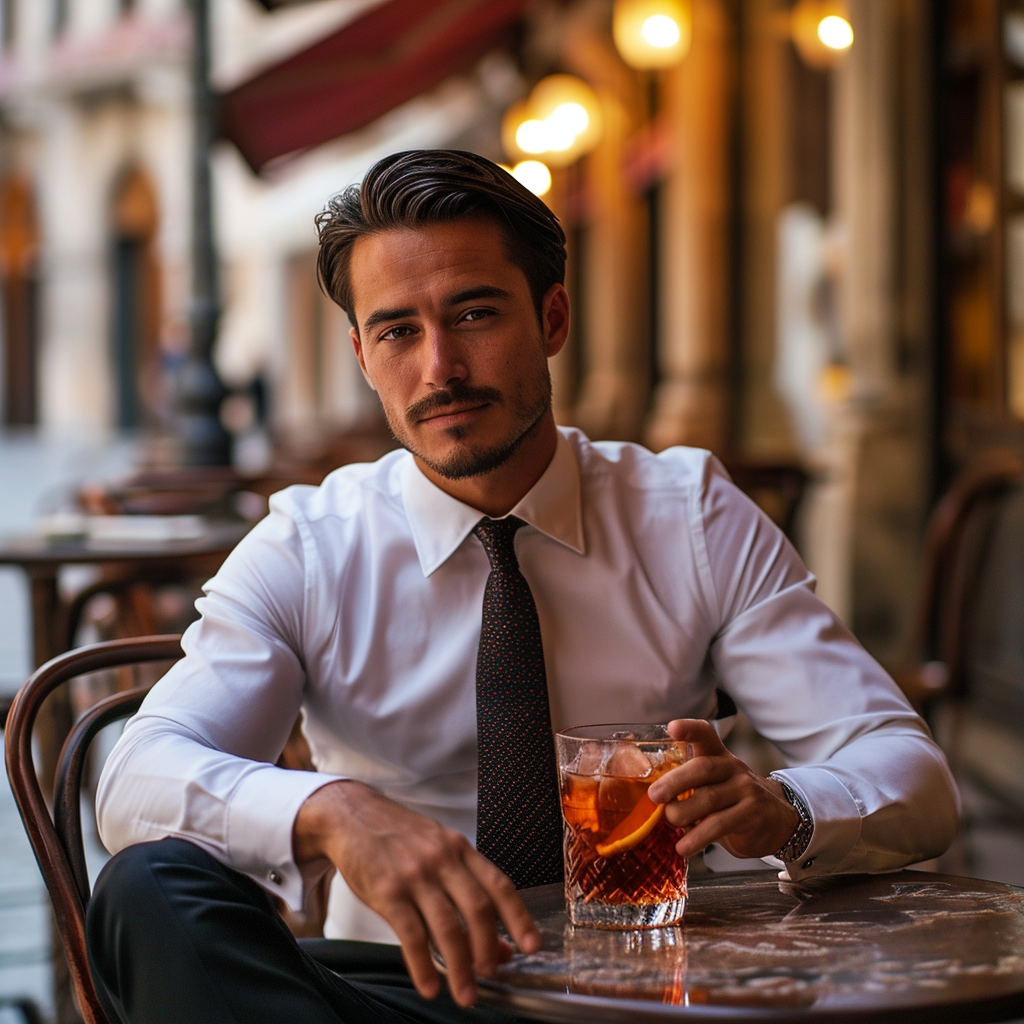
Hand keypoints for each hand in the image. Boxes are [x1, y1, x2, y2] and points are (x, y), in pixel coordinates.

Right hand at [293, 781, 539, 1006]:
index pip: (499, 885)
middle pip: (477, 908)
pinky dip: (423, 966)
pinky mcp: (387, 891)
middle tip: (490, 976)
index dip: (519, 917)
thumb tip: (502, 946)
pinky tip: (430, 987)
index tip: (532, 946)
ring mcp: (415, 875)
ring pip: (447, 927)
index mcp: (460, 849)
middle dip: (488, 949)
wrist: (351, 816)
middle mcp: (442, 860)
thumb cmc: (400, 838)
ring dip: (460, 967)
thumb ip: (468, 893)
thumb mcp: (439, 854)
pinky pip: (411, 935)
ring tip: (465, 995)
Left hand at [646, 719, 798, 860]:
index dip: (689, 729)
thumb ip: (689, 788)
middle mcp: (733, 767)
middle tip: (654, 796)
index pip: (705, 734)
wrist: (777, 821)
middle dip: (674, 782)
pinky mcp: (752, 813)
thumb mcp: (714, 786)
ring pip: (709, 798)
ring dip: (683, 813)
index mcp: (718, 755)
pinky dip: (697, 838)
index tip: (672, 728)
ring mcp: (746, 789)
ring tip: (670, 822)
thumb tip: (653, 803)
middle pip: (702, 768)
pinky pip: (719, 825)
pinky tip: (684, 847)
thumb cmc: (732, 802)